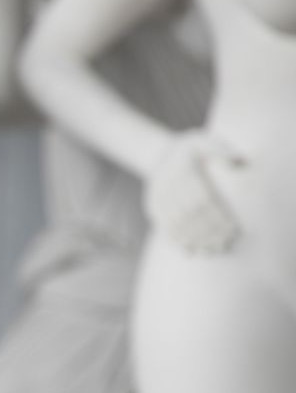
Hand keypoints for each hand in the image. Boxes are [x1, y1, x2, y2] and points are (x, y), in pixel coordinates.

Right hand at [145, 131, 243, 253]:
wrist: (159, 152)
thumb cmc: (191, 149)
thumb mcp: (204, 141)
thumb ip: (222, 150)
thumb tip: (240, 163)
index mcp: (181, 168)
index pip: (201, 198)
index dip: (217, 216)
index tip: (233, 229)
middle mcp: (165, 183)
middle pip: (189, 214)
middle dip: (208, 232)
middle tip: (225, 244)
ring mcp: (155, 196)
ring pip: (175, 223)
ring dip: (194, 239)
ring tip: (211, 251)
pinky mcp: (151, 206)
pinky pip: (162, 225)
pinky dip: (176, 240)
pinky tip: (190, 251)